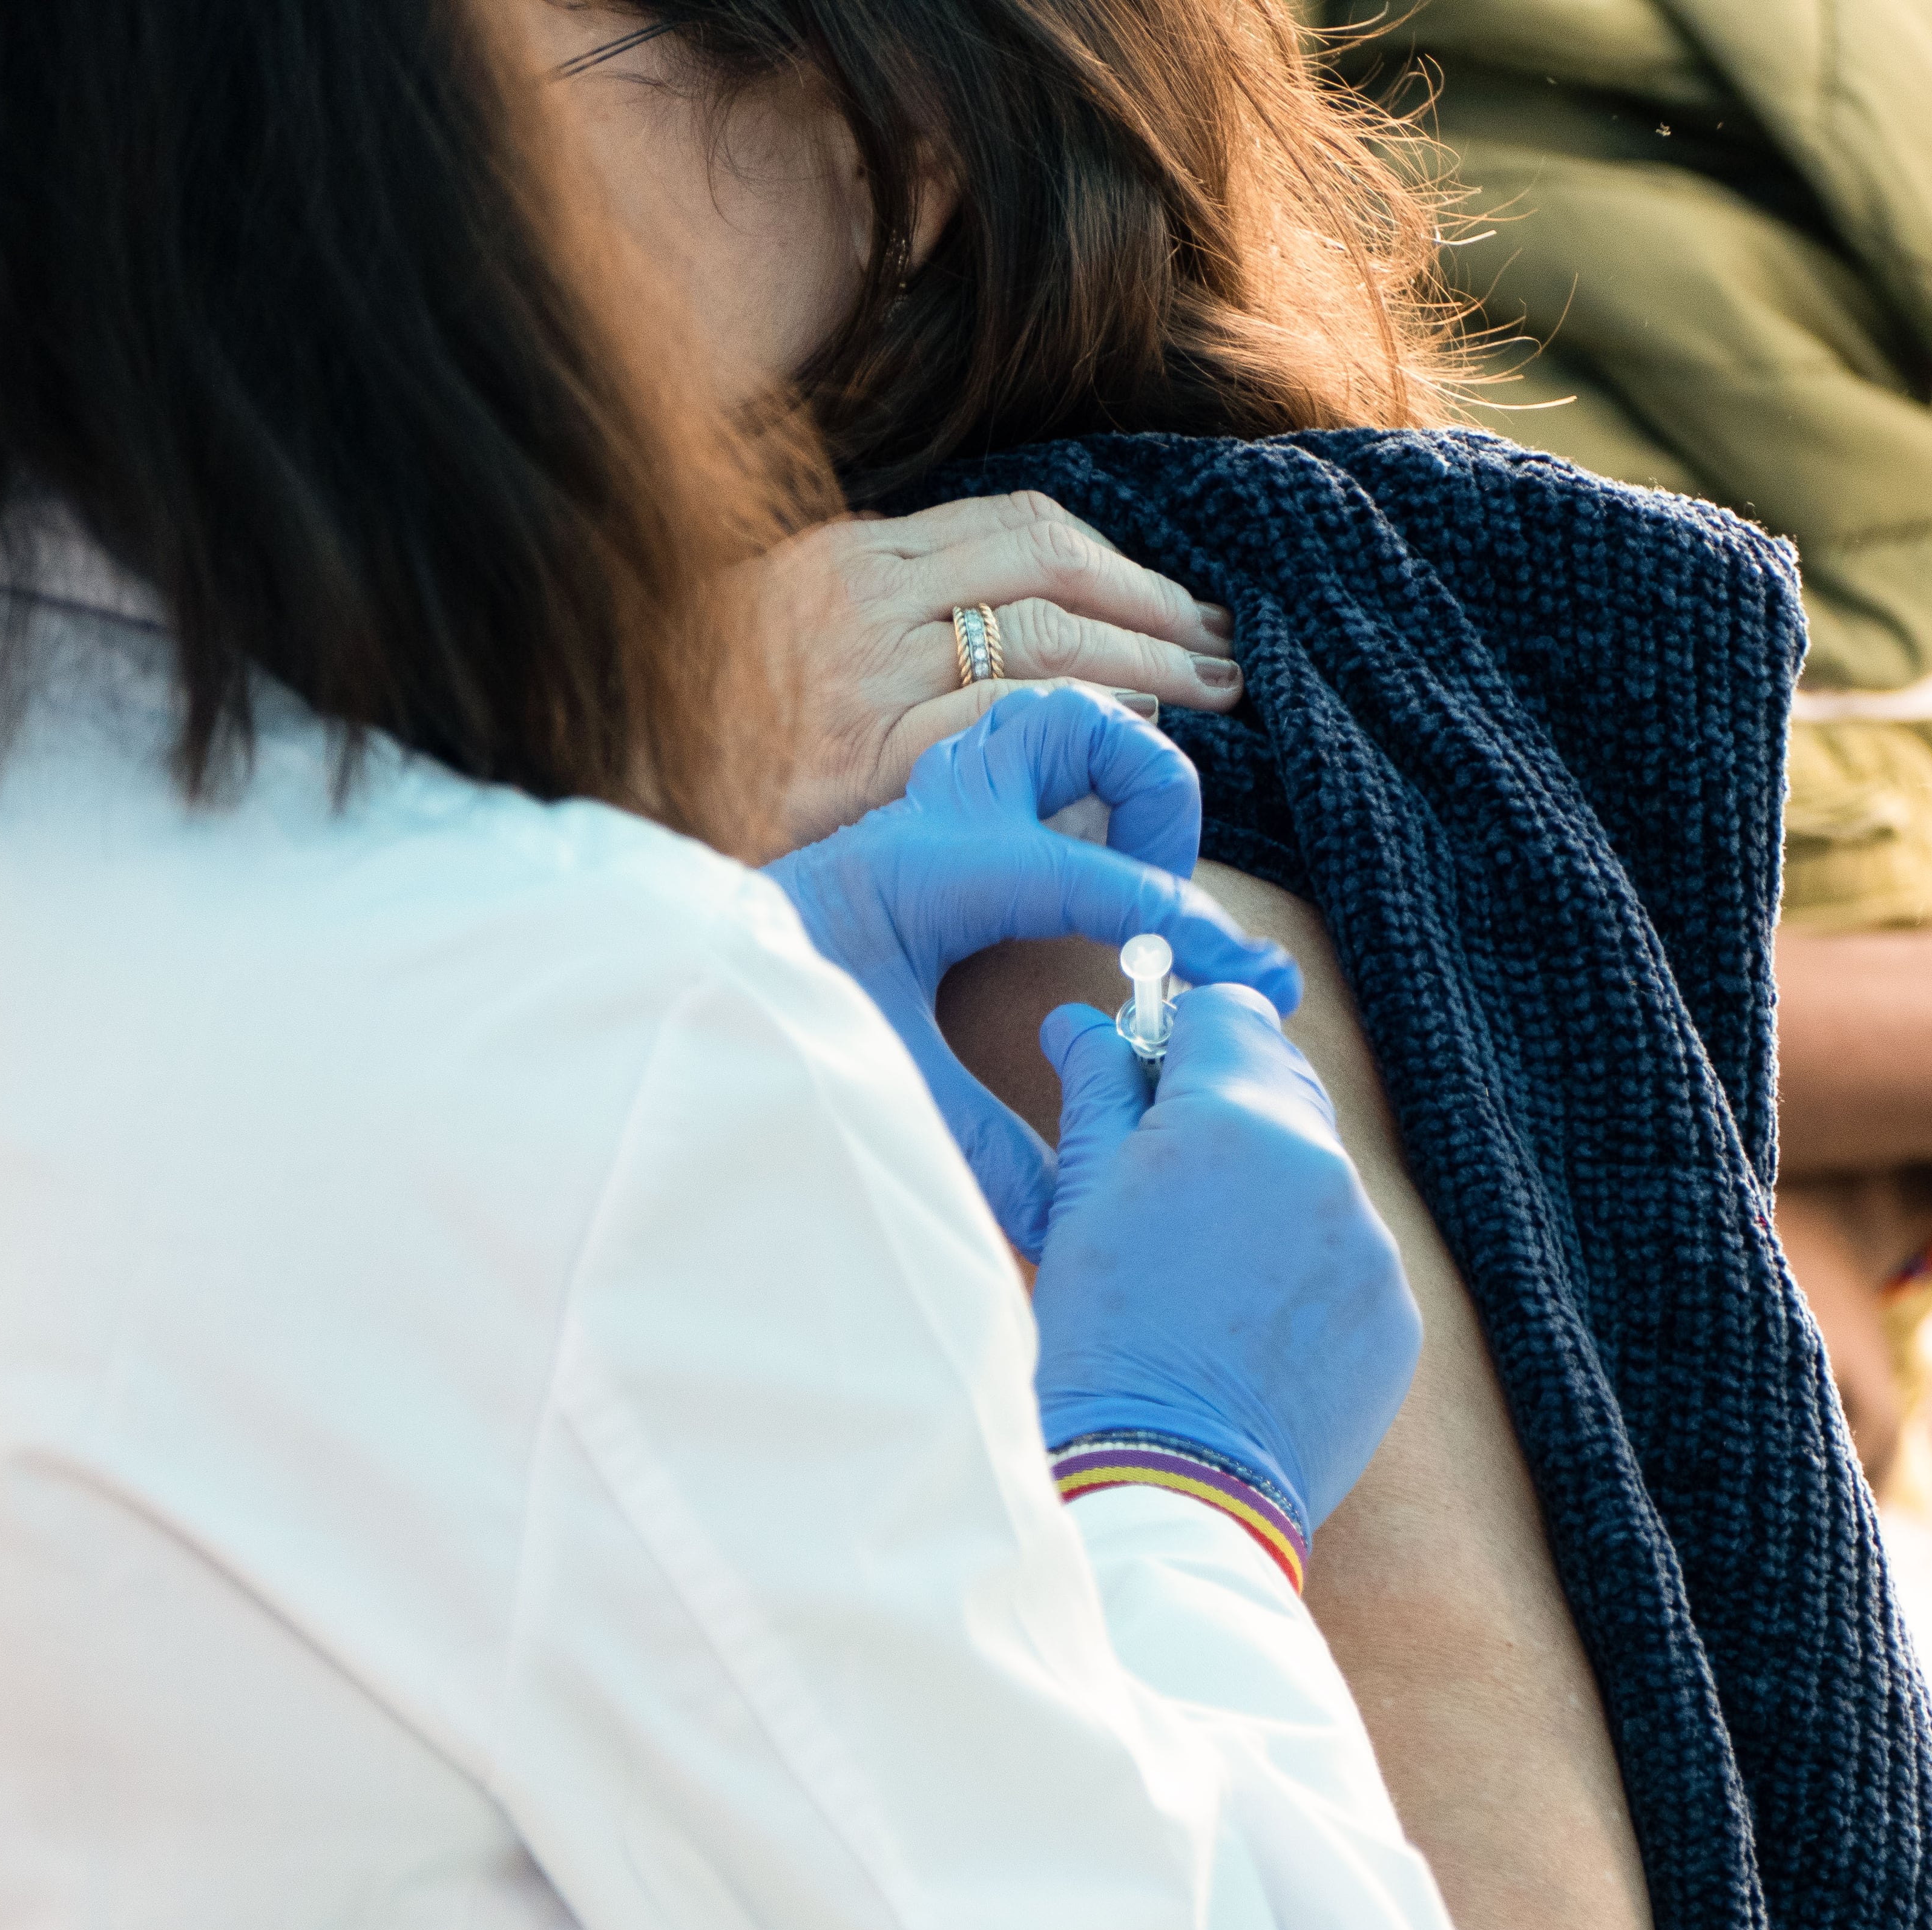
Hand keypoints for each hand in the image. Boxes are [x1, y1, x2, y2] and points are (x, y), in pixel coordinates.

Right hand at [752, 492, 1241, 844]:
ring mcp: (866, 677)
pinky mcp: (866, 760)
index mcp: (850, 560)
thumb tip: (996, 639)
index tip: (1174, 601)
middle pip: (1050, 566)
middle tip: (1223, 644)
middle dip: (1156, 601)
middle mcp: (864, 600)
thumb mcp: (787, 642)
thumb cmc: (704, 733)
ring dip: (1149, 661)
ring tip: (1210, 693)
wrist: (609, 798)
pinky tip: (1131, 734)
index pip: (1017, 527)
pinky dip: (1082, 715)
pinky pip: (1004, 714)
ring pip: (1046, 634)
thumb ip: (881, 624)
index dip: (1117, 561)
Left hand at [764, 684, 1298, 1257]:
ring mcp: (939, 795)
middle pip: (1085, 721)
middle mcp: (941, 810)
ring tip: (1132, 872)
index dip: (1182, 922)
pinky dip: (1081, 785)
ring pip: (1060, 714)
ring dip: (1120, 772)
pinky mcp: (936, 807)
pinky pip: (1032, 754)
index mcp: (933, 869)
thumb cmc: (766, 1015)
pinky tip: (1087, 868)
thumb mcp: (880, 1083)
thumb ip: (981, 1148)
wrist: (677, 972)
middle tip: (1161, 898)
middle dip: (1154, 798)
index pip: (1088, 875)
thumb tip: (1068, 1213)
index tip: (1254, 977)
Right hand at [1031, 985, 1421, 1528]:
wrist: (1167, 1487)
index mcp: (1232, 1121)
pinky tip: (1250, 1323)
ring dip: (1268, 1190)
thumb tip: (1081, 1022)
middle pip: (1282, 1082)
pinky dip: (1307, 1267)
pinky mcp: (1397, 1310)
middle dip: (1227, 1110)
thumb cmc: (1102, 1342)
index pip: (1229, 1012)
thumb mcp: (1080, 1204)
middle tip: (1168, 1179)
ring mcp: (1371, 1243)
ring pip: (1317, 1172)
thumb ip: (1096, 1093)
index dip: (1182, 1037)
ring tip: (1204, 1271)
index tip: (1151, 1080)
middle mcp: (1321, 1166)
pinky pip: (1352, 1253)